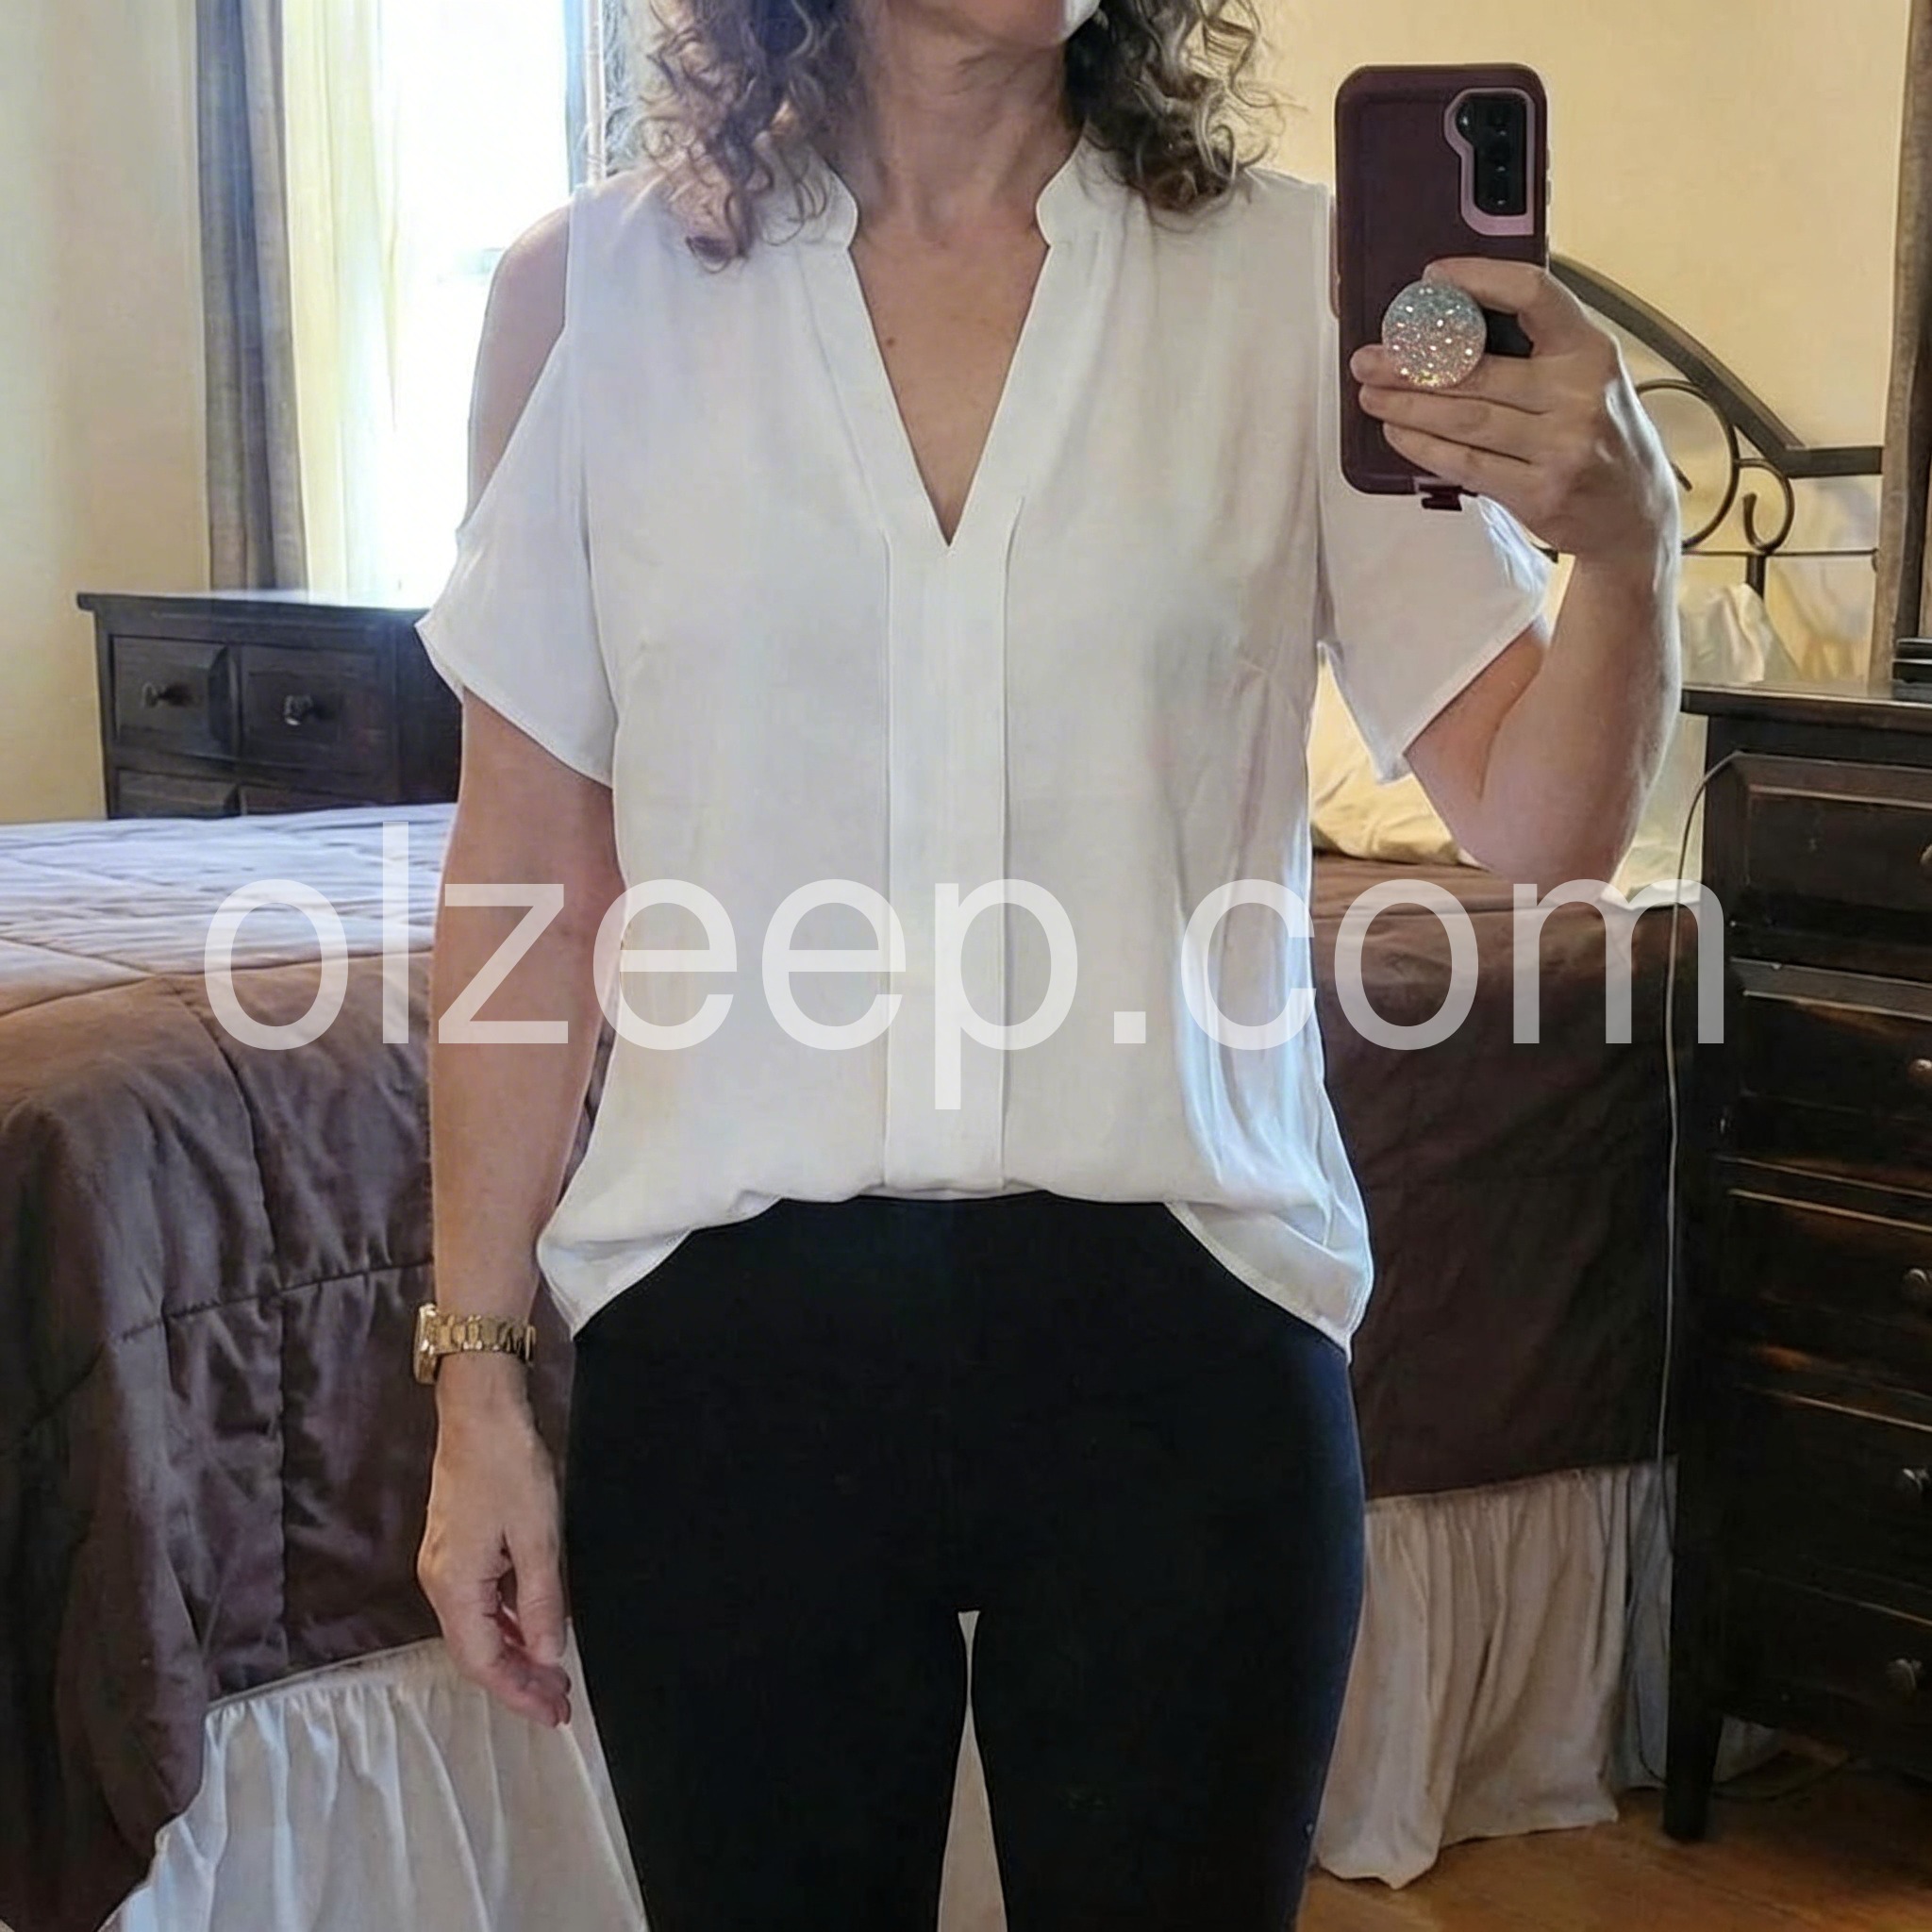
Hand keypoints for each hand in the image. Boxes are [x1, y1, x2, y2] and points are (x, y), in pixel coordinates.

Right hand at [417, 1364, 571, 1726]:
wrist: (480, 1412)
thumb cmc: (509, 1468)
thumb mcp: (538, 1537)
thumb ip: (542, 1601)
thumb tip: (549, 1657)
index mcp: (455, 1586)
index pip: (484, 1661)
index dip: (519, 1692)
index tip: (555, 1713)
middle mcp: (441, 1583)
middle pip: (478, 1652)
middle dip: (519, 1681)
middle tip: (560, 1703)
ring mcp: (446, 1565)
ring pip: (479, 1629)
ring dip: (516, 1654)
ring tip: (554, 1676)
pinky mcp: (457, 1548)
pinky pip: (481, 1603)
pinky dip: (509, 1624)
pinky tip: (535, 1629)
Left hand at [1350, 257, 1678, 568]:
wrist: (1635, 514)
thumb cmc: (1600, 433)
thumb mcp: (1590, 376)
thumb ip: (1540, 347)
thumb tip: (1452, 318)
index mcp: (1591, 348)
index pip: (1533, 293)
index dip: (1478, 279)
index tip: (1432, 279)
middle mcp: (1580, 393)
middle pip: (1478, 369)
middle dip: (1412, 363)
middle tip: (1367, 358)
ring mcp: (1561, 446)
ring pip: (1464, 419)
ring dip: (1407, 406)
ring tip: (1370, 395)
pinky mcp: (1538, 493)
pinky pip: (1466, 463)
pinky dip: (1423, 446)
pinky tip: (1397, 432)